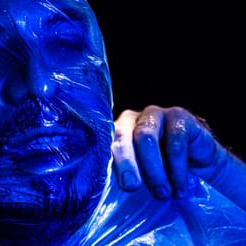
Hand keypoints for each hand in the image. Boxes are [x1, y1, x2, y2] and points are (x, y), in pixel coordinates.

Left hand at [111, 105, 245, 208]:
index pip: (106, 141)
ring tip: (162, 193)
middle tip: (132, 187)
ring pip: (146, 137)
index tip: (119, 183)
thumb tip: (119, 188)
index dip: (110, 161)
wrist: (202, 169)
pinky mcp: (178, 116)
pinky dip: (176, 169)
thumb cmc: (163, 174)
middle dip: (126, 162)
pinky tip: (179, 187)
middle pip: (123, 135)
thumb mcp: (142, 175)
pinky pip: (174, 142)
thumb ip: (127, 175)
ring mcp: (155, 114)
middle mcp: (133, 119)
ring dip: (153, 169)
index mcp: (117, 131)